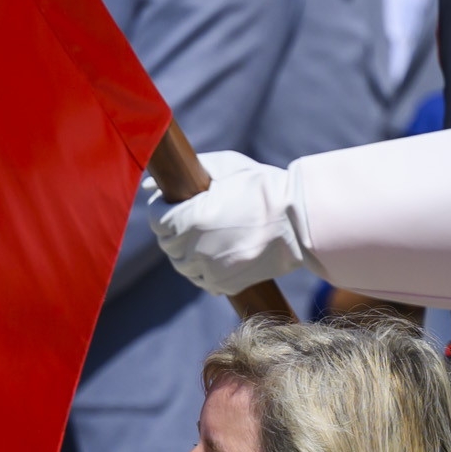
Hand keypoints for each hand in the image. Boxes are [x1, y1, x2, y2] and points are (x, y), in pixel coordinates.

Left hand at [149, 153, 303, 297]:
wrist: (300, 221)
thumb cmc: (263, 187)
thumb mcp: (226, 167)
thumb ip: (187, 171)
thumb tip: (150, 184)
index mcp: (193, 219)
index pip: (157, 220)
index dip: (160, 210)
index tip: (170, 203)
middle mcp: (197, 248)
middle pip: (167, 243)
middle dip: (173, 229)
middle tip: (190, 217)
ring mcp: (210, 269)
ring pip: (182, 264)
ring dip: (186, 251)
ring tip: (205, 235)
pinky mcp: (225, 284)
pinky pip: (202, 279)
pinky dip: (203, 269)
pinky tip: (216, 253)